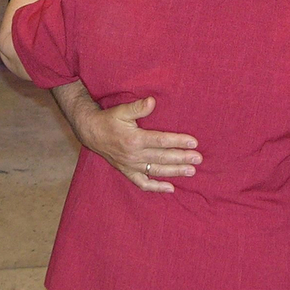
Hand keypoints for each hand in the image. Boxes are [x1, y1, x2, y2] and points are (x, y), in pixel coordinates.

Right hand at [79, 96, 201, 193]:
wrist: (91, 132)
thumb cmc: (109, 119)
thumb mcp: (122, 110)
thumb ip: (138, 107)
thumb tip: (152, 101)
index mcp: (134, 139)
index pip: (161, 141)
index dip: (178, 142)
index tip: (194, 142)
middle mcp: (134, 155)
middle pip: (162, 158)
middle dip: (182, 158)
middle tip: (198, 159)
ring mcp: (131, 165)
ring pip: (156, 171)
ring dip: (175, 172)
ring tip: (191, 171)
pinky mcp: (127, 171)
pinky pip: (142, 183)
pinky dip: (156, 187)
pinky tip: (171, 188)